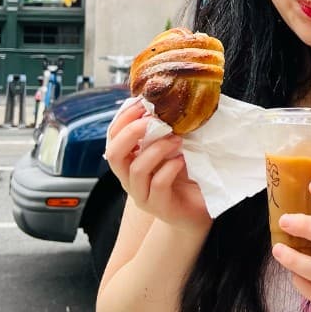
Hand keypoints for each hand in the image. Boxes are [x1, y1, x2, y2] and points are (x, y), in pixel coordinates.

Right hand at [103, 100, 210, 233]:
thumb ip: (161, 131)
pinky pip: (157, 184)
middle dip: (131, 133)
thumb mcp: (170, 148)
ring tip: (177, 139)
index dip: (123, 119)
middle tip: (153, 120)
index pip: (112, 138)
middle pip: (114, 154)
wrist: (198, 209)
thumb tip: (161, 102)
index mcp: (129, 162)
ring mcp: (142, 195)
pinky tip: (181, 160)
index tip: (142, 104)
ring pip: (136, 169)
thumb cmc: (183, 175)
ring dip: (157, 149)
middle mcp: (130, 179)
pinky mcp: (159, 207)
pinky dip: (169, 168)